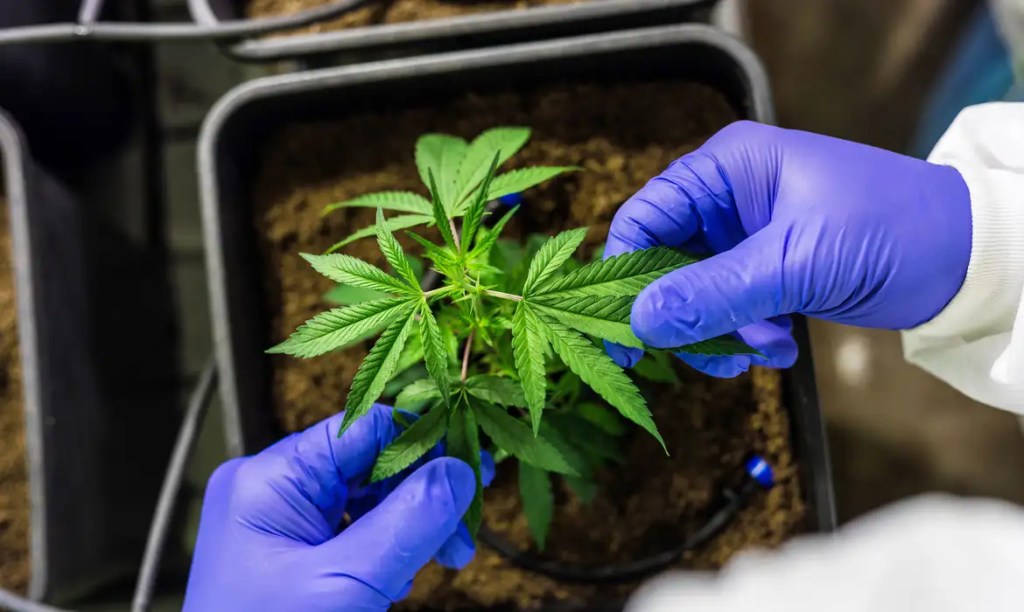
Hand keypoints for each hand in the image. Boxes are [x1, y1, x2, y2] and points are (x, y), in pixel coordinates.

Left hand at [184, 404, 493, 611]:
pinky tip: (407, 573)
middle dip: (424, 492)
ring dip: (414, 523)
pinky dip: (390, 546)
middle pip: (369, 461)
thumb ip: (407, 523)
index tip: (473, 469)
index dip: (424, 441)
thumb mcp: (345, 584)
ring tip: (447, 556)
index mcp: (270, 478)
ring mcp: (280, 522)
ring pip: (367, 498)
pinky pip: (353, 529)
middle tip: (466, 529)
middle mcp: (272, 487)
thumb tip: (460, 470)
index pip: (364, 428)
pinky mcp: (292, 553)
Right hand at [605, 120, 971, 376]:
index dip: (626, 270)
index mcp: (728, 168)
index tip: (621, 326)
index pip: (646, 215)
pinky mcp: (769, 268)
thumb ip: (714, 293)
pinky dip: (745, 333)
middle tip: (705, 354)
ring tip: (763, 348)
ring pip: (696, 293)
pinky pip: (729, 306)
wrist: (968, 255)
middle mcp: (730, 197)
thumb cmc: (889, 230)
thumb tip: (640, 321)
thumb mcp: (795, 263)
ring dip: (720, 330)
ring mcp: (749, 235)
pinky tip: (779, 345)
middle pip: (666, 261)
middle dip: (684, 313)